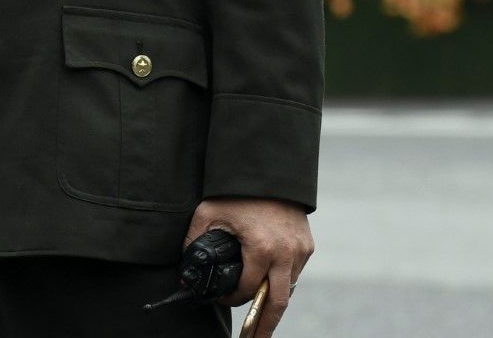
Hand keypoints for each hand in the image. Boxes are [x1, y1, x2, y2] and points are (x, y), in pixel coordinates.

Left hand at [185, 197, 312, 336]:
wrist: (269, 170)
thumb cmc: (236, 191)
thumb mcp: (208, 212)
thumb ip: (195, 239)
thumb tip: (185, 265)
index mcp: (262, 248)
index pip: (248, 289)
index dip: (231, 299)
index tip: (220, 299)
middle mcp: (286, 253)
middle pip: (277, 302)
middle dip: (264, 325)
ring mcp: (300, 250)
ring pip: (288, 289)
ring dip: (274, 303)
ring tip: (261, 320)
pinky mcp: (307, 245)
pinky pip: (295, 273)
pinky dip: (282, 283)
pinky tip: (270, 290)